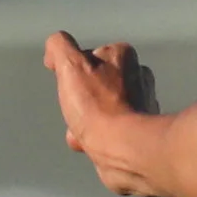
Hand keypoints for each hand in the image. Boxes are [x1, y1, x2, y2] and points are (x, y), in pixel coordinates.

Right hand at [43, 31, 163, 194]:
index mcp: (125, 57)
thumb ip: (60, 47)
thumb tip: (55, 49)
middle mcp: (138, 79)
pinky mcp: (139, 132)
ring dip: (85, 120)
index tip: (68, 81)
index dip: (73, 69)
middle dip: (79, 99)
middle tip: (78, 109)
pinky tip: (90, 143)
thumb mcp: (70, 64)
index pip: (89, 55)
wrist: (123, 149)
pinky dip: (96, 137)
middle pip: (93, 84)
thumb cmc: (98, 106)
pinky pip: (108, 131)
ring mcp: (141, 107)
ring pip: (99, 109)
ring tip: (83, 129)